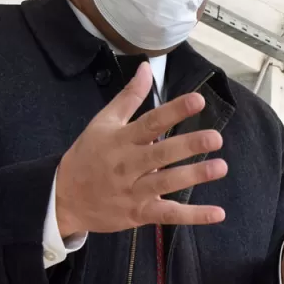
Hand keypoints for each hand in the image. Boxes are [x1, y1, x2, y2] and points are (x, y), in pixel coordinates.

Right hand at [55, 62, 227, 235]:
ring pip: (166, 182)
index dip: (174, 111)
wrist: (63, 198)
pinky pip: (168, 214)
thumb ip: (129, 97)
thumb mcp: (103, 122)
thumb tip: (146, 68)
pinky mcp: (139, 213)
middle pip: (161, 152)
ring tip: (220, 167)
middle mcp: (129, 164)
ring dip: (194, 176)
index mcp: (121, 139)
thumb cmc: (87, 155)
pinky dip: (193, 216)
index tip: (198, 101)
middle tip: (216, 137)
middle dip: (189, 145)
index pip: (150, 122)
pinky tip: (217, 213)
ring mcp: (134, 190)